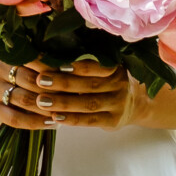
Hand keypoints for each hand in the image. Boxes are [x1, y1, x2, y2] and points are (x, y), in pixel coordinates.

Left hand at [0, 57, 134, 129]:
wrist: (136, 105)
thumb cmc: (110, 81)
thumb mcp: (106, 68)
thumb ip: (86, 62)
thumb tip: (52, 53)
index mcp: (115, 67)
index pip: (97, 66)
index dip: (78, 65)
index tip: (57, 63)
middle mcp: (119, 85)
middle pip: (89, 84)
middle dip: (63, 82)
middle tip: (40, 80)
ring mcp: (117, 104)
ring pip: (88, 104)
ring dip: (63, 103)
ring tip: (41, 101)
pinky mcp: (113, 121)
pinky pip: (90, 120)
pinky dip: (72, 119)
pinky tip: (55, 117)